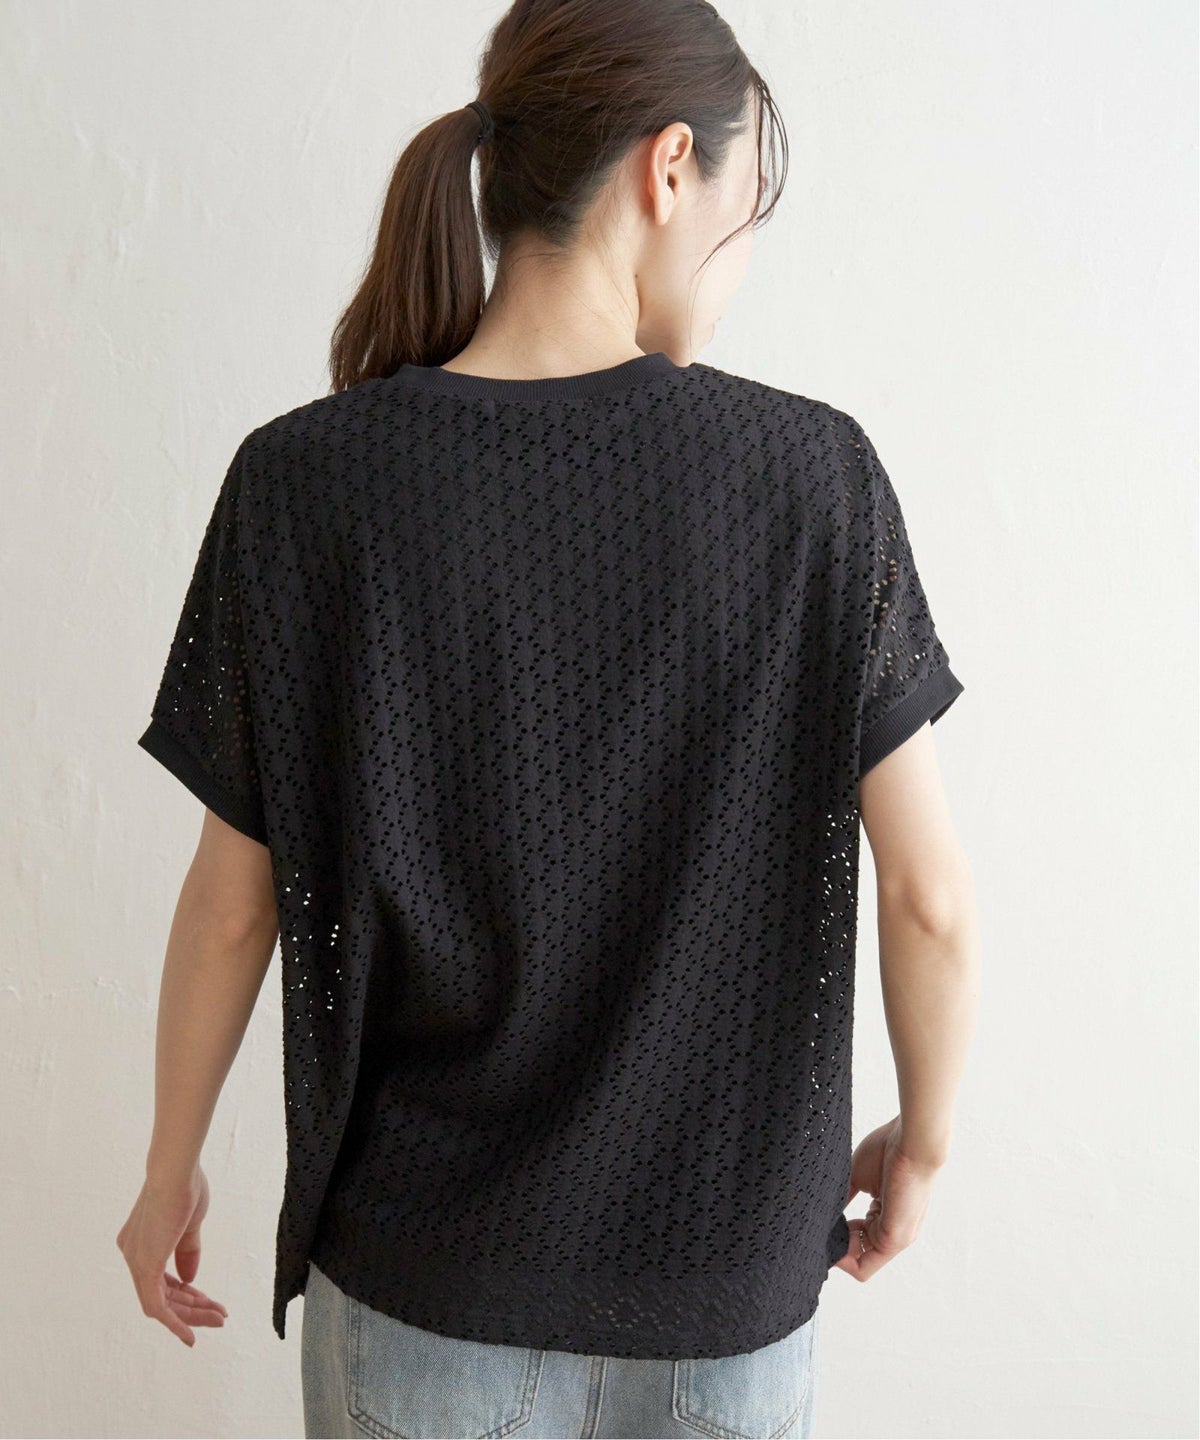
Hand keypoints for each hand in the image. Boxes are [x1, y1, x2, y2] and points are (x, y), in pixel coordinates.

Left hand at [115, 1165, 227, 1345]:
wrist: (175, 1171)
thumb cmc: (185, 1187)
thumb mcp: (189, 1225)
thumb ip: (187, 1252)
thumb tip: (189, 1281)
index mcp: (140, 1241)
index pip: (162, 1278)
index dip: (185, 1293)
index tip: (207, 1299)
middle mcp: (132, 1254)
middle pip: (163, 1294)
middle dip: (193, 1307)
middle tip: (219, 1315)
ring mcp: (136, 1262)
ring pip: (162, 1304)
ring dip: (192, 1314)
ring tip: (220, 1319)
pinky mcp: (145, 1268)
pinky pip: (156, 1307)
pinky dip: (175, 1322)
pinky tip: (192, 1334)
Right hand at [835, 1114, 937, 1281]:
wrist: (910, 1140)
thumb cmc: (889, 1150)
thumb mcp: (858, 1177)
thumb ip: (843, 1197)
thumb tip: (823, 1212)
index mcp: (885, 1216)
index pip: (859, 1240)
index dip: (839, 1236)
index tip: (823, 1223)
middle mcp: (893, 1232)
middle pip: (857, 1256)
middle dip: (836, 1246)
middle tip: (819, 1229)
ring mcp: (896, 1238)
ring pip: (860, 1265)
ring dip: (838, 1253)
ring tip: (824, 1232)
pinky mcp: (894, 1239)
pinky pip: (864, 1266)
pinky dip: (843, 1259)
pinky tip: (832, 1238)